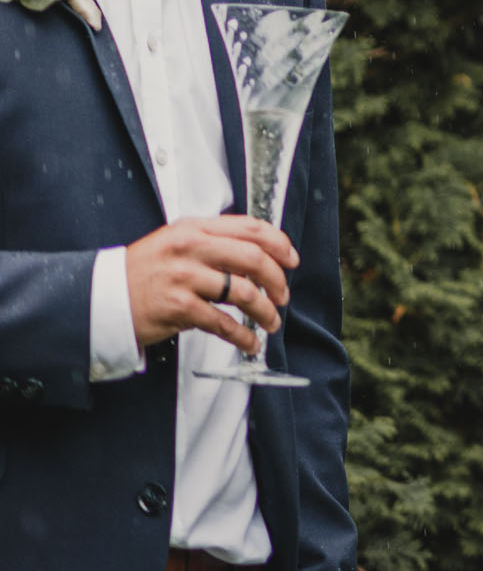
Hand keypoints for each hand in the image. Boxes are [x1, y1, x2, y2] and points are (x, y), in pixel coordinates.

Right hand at [125, 215, 296, 355]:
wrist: (101, 297)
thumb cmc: (143, 272)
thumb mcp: (176, 244)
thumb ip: (214, 244)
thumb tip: (259, 260)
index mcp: (194, 228)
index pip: (250, 228)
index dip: (279, 244)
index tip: (291, 260)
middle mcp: (190, 248)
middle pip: (254, 259)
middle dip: (277, 280)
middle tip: (283, 296)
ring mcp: (184, 277)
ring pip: (243, 293)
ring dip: (265, 311)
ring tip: (271, 322)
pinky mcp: (178, 307)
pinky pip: (223, 323)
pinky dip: (242, 336)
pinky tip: (250, 342)